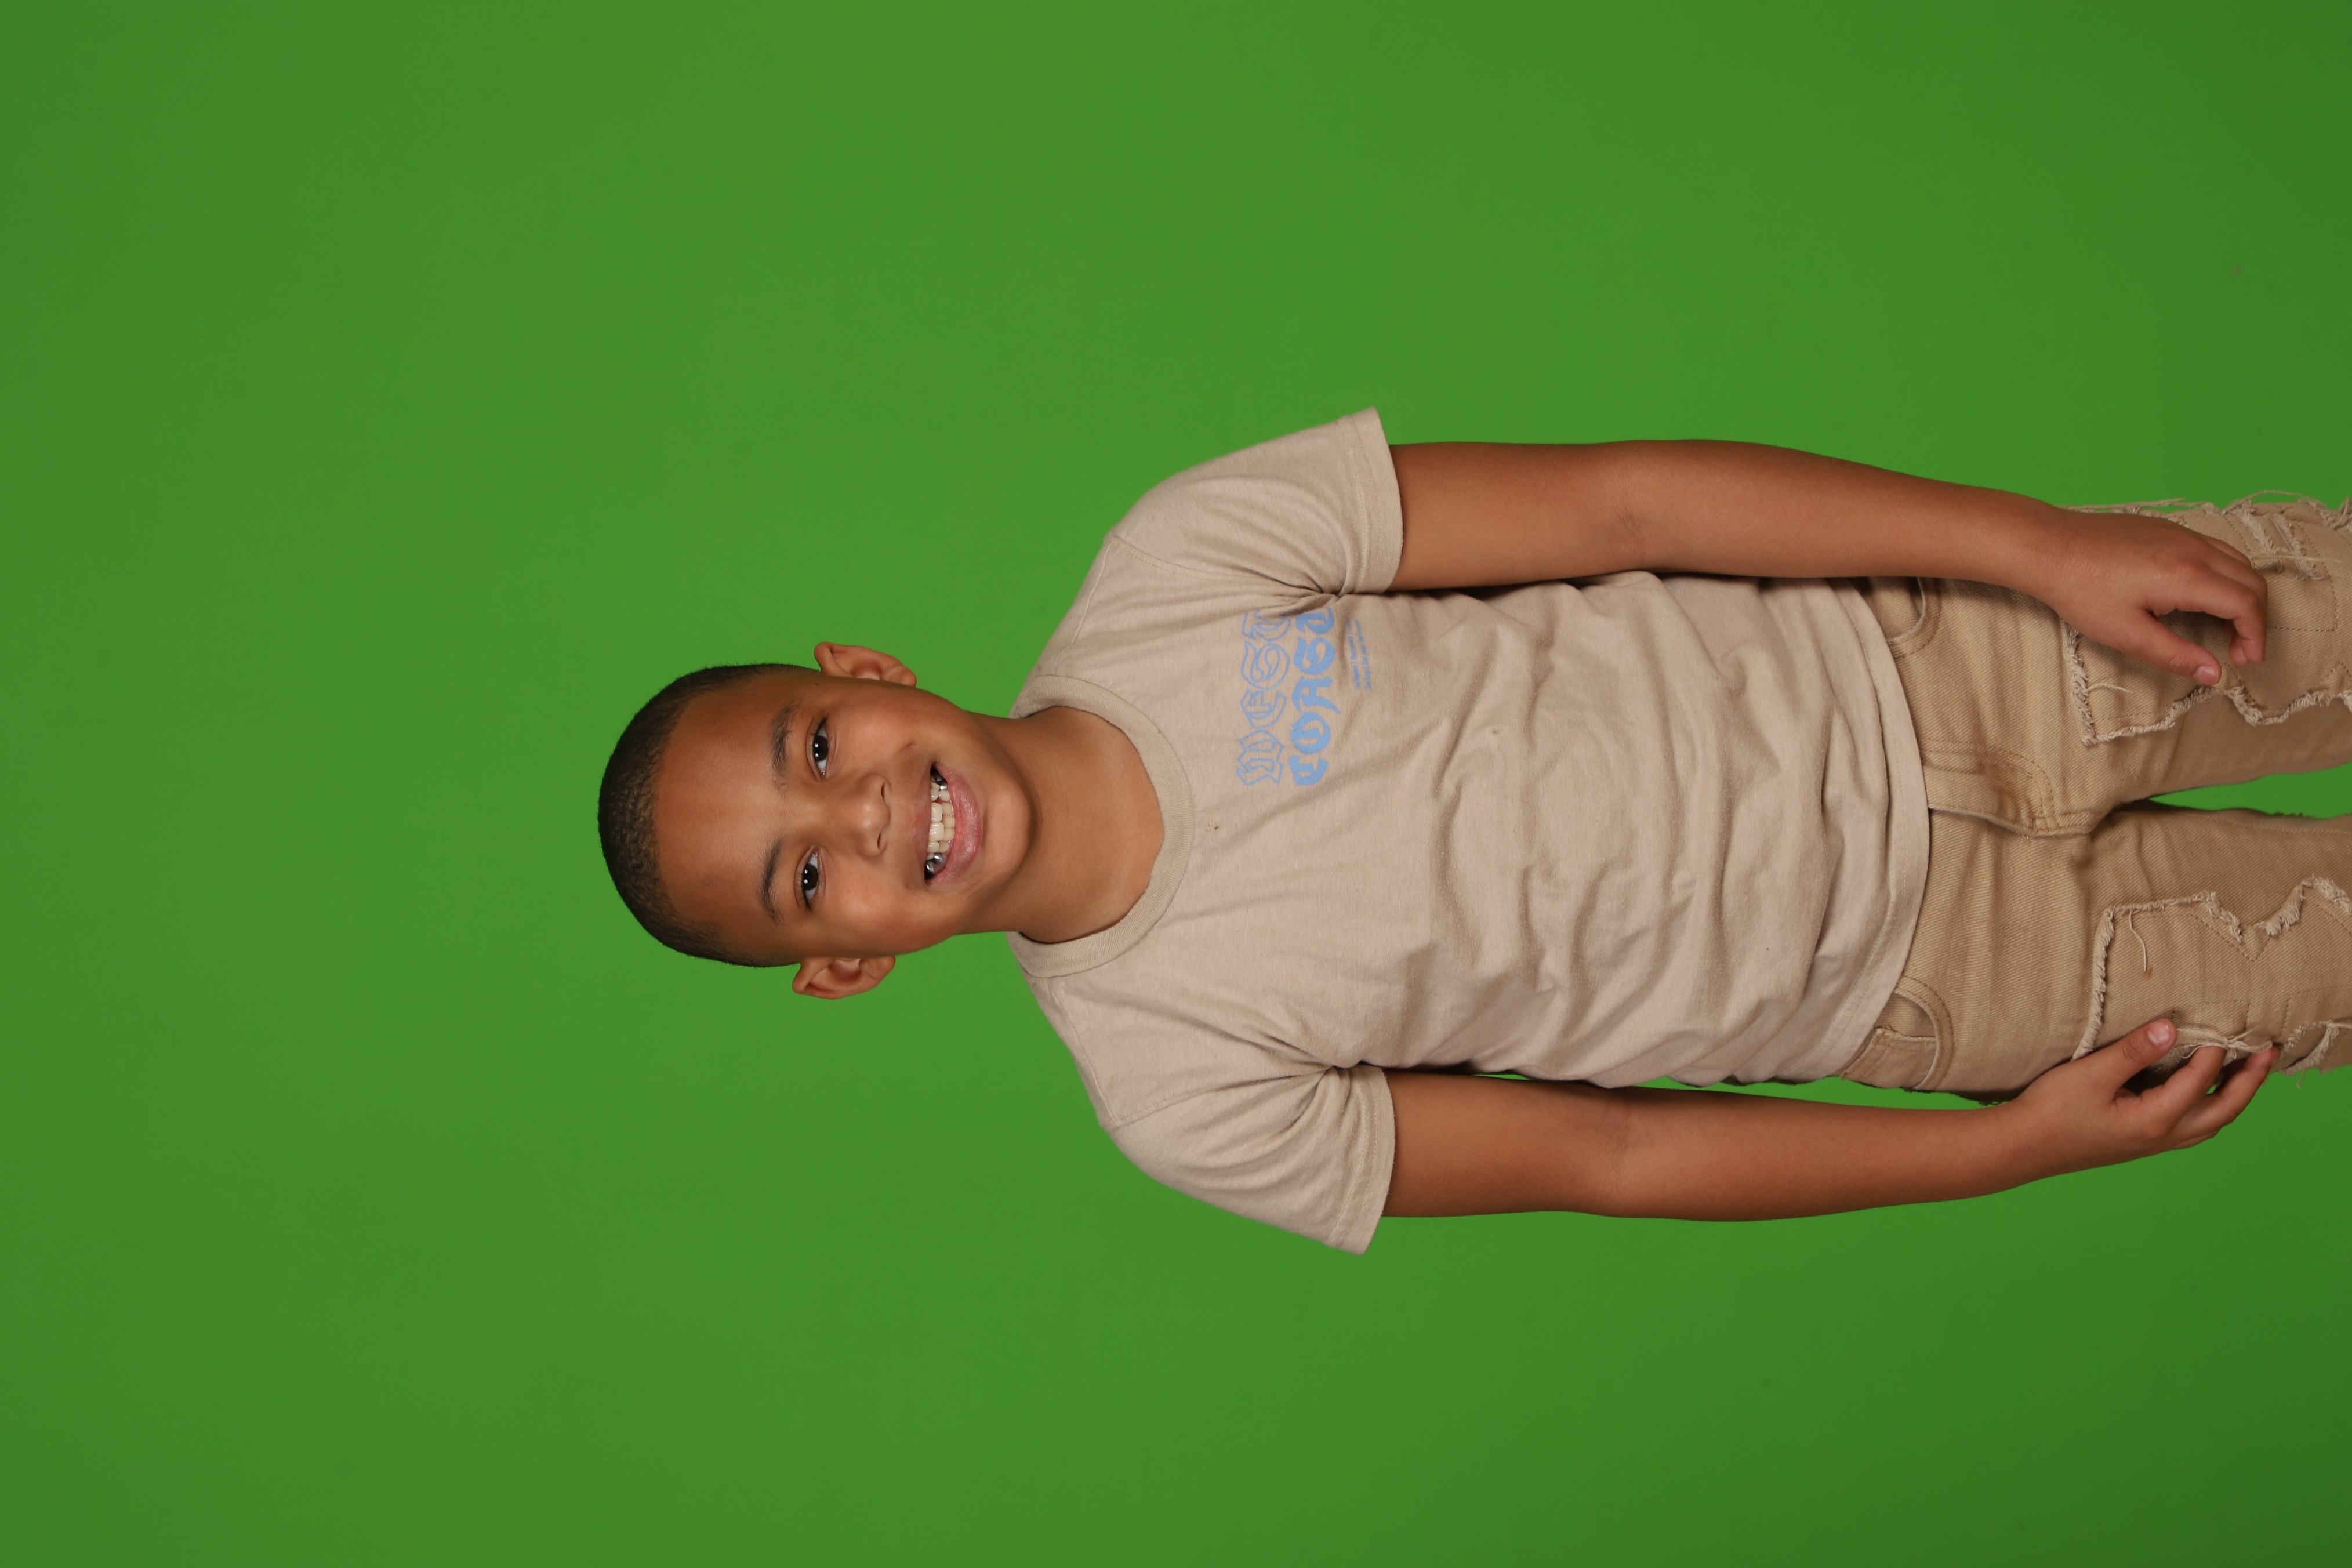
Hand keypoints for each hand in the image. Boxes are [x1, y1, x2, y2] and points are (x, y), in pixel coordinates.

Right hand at [1998, 1017, 2275, 1179]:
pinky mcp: (2143, 1142)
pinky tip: (2205, 1094)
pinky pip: (2195, 1127)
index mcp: (2155, 1119)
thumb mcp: (2090, 1075)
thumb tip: (2170, 1028)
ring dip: (2235, 1096)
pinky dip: (2212, 1107)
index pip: (2198, 1079)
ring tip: (2248, 1072)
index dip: (2213, 1050)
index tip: (2221, 1020)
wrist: (2023, 1148)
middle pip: (2223, 1109)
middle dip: (2249, 1081)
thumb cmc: (2052, 1111)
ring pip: (2212, 1122)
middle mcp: (2163, 1136)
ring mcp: (2155, 1143)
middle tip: (2268, 1052)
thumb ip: (2133, 1051)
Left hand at [2022, 511, 2267, 684]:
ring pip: (2237, 562)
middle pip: (2251, 582)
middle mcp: (2193, 549)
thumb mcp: (2126, 633)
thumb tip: (2213, 673)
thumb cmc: (2081, 590)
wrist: (2049, 547)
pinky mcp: (2168, 529)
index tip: (2247, 660)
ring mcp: (2182, 534)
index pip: (2246, 604)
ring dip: (2243, 595)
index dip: (2255, 635)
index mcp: (2186, 576)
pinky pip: (2215, 549)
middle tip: (2239, 649)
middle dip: (2255, 618)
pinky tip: (2202, 597)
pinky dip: (2225, 575)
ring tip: (2224, 626)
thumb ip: (2175, 655)